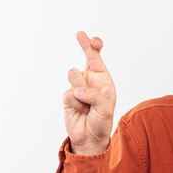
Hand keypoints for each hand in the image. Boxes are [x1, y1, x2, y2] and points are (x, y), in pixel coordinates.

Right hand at [63, 31, 116, 154]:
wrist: (89, 138)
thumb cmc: (101, 121)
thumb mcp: (105, 108)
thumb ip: (94, 96)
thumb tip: (76, 90)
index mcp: (103, 80)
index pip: (97, 60)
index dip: (94, 47)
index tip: (92, 39)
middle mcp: (90, 81)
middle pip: (85, 59)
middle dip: (85, 46)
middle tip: (80, 34)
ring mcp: (77, 87)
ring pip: (74, 76)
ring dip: (81, 89)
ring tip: (86, 103)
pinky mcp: (67, 97)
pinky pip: (68, 94)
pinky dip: (75, 104)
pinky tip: (80, 111)